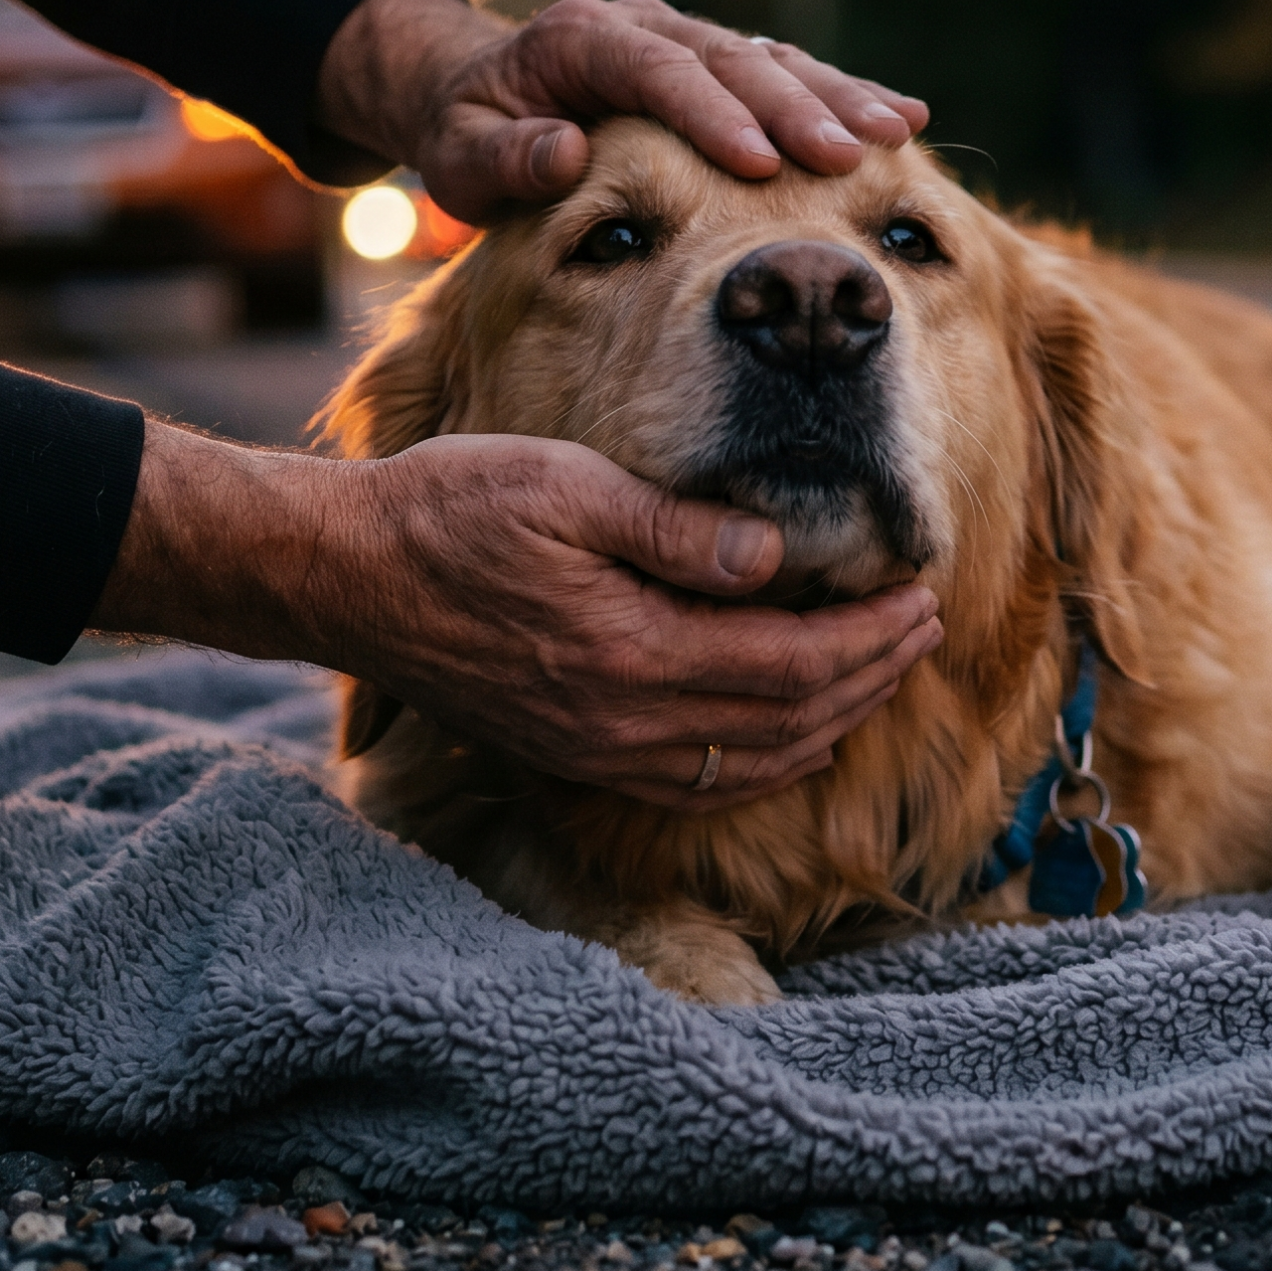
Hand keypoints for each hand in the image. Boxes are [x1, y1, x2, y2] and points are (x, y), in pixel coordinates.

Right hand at [90, 423, 943, 808]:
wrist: (347, 575)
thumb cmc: (451, 510)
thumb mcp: (567, 486)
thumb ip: (678, 530)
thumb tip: (777, 558)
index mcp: (631, 653)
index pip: (791, 667)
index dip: (870, 640)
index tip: (921, 598)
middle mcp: (621, 723)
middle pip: (785, 724)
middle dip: (870, 678)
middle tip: (925, 630)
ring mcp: (596, 750)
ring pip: (748, 764)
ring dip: (828, 724)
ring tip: (879, 675)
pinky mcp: (573, 754)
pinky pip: (694, 784)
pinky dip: (762, 762)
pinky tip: (789, 735)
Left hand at [317, 0, 930, 222]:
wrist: (479, 94)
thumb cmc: (469, 136)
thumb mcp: (462, 157)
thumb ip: (508, 158)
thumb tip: (566, 153)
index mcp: (581, 39)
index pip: (657, 70)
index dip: (710, 113)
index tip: (757, 162)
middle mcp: (644, 25)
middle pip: (730, 58)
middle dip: (795, 106)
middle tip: (850, 155)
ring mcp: (686, 38)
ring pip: (771, 57)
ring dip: (837, 95)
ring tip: (897, 133)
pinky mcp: (716, 63)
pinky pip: (786, 71)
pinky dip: (842, 95)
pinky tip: (902, 122)